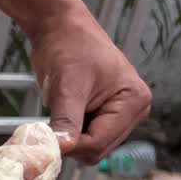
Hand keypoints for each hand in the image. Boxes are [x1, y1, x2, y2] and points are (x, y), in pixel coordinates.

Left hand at [25, 7, 151, 163]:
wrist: (61, 30)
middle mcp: (134, 111)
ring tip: (59, 112)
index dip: (71, 145)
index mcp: (134, 101)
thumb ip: (66, 121)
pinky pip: (86, 140)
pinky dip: (70, 134)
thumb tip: (60, 149)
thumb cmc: (69, 47)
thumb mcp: (68, 86)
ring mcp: (121, 116)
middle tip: (49, 125)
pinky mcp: (106, 117)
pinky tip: (63, 114)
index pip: (99, 142)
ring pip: (91, 148)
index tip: (46, 139)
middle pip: (98, 149)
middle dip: (72, 142)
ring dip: (70, 138)